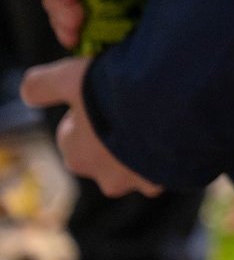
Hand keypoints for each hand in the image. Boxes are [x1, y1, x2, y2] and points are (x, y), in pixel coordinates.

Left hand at [19, 58, 163, 197]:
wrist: (172, 107)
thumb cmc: (115, 93)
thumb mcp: (70, 77)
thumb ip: (41, 85)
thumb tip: (28, 91)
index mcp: (76, 154)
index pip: (74, 135)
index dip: (89, 112)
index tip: (107, 94)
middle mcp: (103, 177)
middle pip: (106, 154)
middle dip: (117, 136)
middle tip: (135, 104)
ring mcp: (139, 182)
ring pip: (140, 164)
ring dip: (148, 146)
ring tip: (162, 115)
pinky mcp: (170, 179)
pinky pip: (170, 165)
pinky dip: (174, 150)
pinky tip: (180, 128)